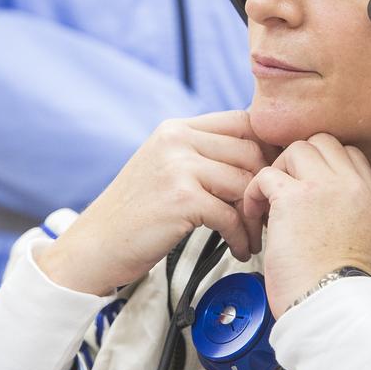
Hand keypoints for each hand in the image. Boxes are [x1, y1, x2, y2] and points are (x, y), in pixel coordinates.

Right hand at [36, 111, 273, 295]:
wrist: (94, 247)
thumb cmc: (135, 215)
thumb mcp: (164, 168)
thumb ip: (201, 156)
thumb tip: (256, 156)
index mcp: (176, 128)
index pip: (242, 121)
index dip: (267, 148)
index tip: (276, 176)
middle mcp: (177, 140)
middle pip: (250, 151)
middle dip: (266, 185)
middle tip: (267, 213)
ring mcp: (177, 166)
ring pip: (244, 182)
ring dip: (255, 215)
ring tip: (253, 236)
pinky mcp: (180, 198)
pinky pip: (230, 214)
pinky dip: (241, 236)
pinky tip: (239, 249)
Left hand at [242, 134, 370, 318]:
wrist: (328, 303)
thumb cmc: (335, 283)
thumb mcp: (359, 236)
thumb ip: (345, 208)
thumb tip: (316, 198)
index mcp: (369, 196)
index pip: (348, 153)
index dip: (323, 163)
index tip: (306, 182)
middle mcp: (351, 186)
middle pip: (320, 142)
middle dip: (298, 161)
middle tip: (285, 188)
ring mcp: (324, 188)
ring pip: (294, 150)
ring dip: (276, 172)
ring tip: (270, 202)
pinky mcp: (293, 198)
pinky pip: (266, 175)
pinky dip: (254, 192)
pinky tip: (255, 214)